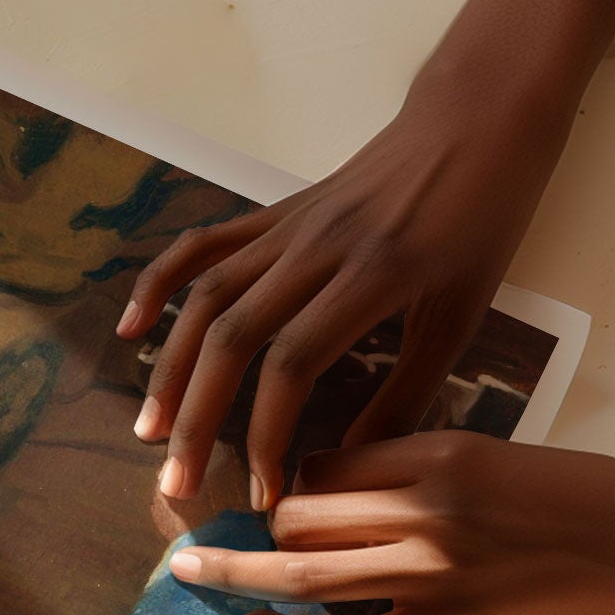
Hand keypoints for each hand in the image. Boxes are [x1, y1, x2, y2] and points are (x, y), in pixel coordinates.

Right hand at [117, 0, 614, 508]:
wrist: (475, 120)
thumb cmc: (483, 219)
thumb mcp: (462, 313)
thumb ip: (409, 389)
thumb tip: (355, 463)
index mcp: (372, 276)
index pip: (293, 364)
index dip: (267, 435)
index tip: (262, 493)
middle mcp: (316, 249)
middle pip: (232, 338)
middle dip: (198, 418)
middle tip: (177, 483)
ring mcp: (287, 228)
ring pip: (206, 299)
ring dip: (170, 369)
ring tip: (149, 430)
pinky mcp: (273, 214)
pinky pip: (203, 248)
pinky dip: (160, 284)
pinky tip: (132, 328)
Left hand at [168, 434, 614, 614]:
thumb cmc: (577, 490)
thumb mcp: (488, 448)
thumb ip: (410, 460)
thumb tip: (329, 476)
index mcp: (434, 454)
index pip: (325, 461)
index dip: (288, 477)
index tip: (266, 486)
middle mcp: (423, 512)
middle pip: (300, 515)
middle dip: (250, 525)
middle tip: (198, 527)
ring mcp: (430, 577)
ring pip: (306, 576)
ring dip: (238, 574)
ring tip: (187, 572)